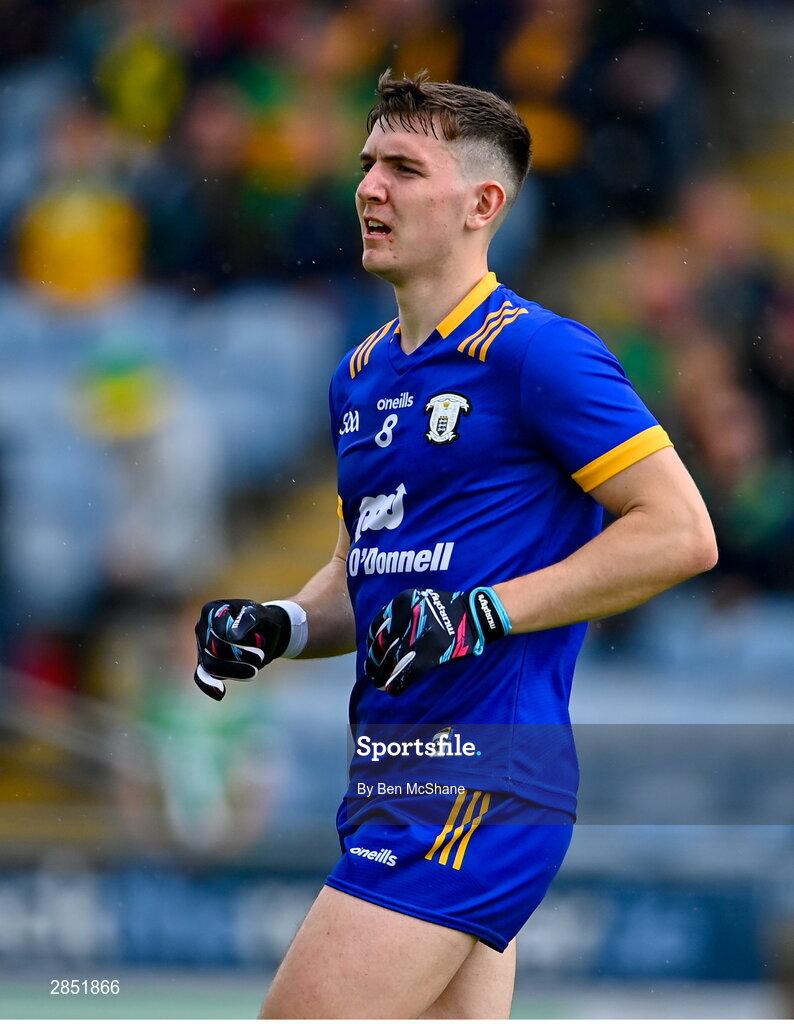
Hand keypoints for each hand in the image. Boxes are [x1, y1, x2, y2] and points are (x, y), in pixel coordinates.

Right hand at [194, 599, 290, 700]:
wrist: (265, 634)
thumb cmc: (262, 622)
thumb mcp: (262, 615)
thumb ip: (249, 620)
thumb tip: (233, 636)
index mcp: (213, 610)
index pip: (218, 629)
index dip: (238, 639)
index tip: (261, 641)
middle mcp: (202, 627)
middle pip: (212, 648)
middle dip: (237, 656)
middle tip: (260, 658)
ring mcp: (202, 646)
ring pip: (210, 664)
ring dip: (233, 670)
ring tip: (254, 671)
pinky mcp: (206, 664)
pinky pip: (201, 676)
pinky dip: (208, 685)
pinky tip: (220, 693)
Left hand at [365, 586, 510, 695]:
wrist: (475, 614)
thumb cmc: (446, 609)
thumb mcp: (419, 600)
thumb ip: (399, 614)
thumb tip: (378, 640)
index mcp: (402, 603)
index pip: (377, 627)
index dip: (371, 645)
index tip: (370, 654)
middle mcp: (408, 618)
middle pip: (382, 646)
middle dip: (374, 663)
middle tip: (372, 673)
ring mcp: (419, 637)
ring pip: (391, 662)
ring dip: (383, 675)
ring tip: (379, 683)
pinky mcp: (430, 655)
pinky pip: (407, 673)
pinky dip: (397, 684)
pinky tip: (393, 690)